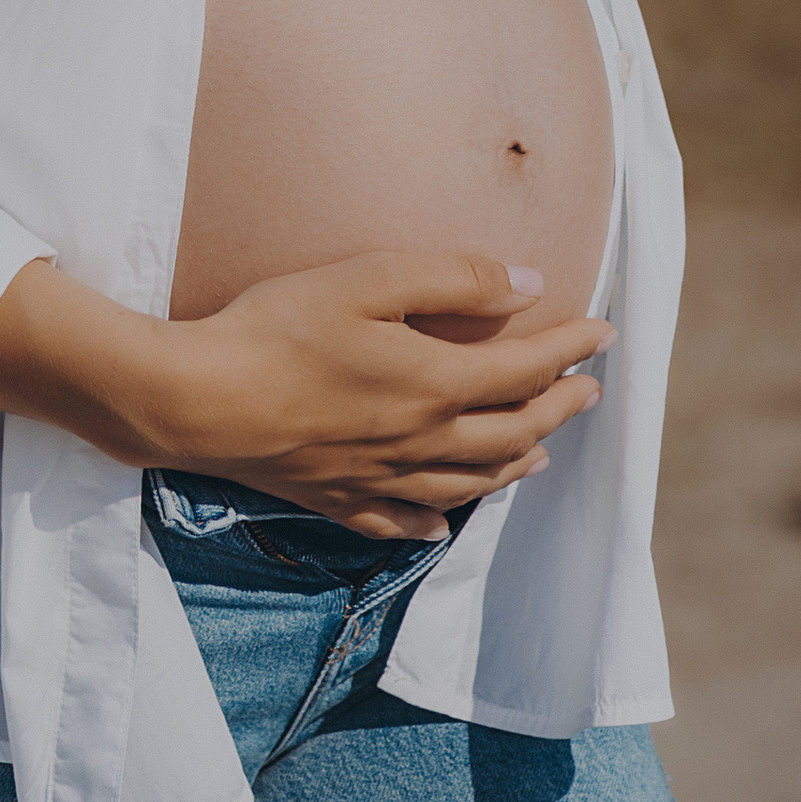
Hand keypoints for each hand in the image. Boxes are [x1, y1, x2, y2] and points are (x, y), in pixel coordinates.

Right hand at [0, 251, 613, 539]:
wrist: (197, 401)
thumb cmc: (278, 326)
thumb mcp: (367, 279)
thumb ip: (452, 280)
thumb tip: (527, 285)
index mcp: (433, 384)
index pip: (525, 371)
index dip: (569, 350)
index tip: (602, 333)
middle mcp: (419, 441)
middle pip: (510, 433)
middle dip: (558, 410)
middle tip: (588, 392)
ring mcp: (378, 479)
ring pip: (468, 483)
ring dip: (514, 465)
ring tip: (538, 452)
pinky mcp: (335, 499)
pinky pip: (400, 519)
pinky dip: (432, 519)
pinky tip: (438, 522)